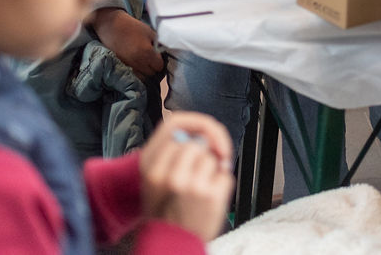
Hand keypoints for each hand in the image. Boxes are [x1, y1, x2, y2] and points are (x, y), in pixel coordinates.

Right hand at [89, 8, 163, 77]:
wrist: (111, 26)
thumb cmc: (132, 26)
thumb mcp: (149, 32)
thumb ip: (157, 44)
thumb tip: (162, 53)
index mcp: (147, 52)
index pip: (159, 66)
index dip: (161, 62)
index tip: (159, 57)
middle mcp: (138, 62)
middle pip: (151, 73)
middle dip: (154, 68)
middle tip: (153, 59)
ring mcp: (128, 65)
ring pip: (142, 76)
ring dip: (145, 71)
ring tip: (145, 61)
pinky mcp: (121, 65)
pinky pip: (133, 72)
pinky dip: (136, 69)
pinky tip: (136, 61)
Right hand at [139, 112, 235, 240]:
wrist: (176, 243)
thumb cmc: (167, 214)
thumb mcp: (156, 185)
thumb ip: (169, 160)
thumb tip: (191, 136)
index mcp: (157, 174)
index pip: (177, 137)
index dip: (188, 138)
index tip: (194, 142)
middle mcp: (175, 179)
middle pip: (197, 145)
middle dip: (201, 153)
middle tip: (198, 171)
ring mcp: (196, 187)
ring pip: (213, 159)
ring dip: (213, 168)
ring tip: (203, 187)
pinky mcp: (215, 196)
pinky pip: (225, 175)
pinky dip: (222, 183)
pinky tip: (212, 196)